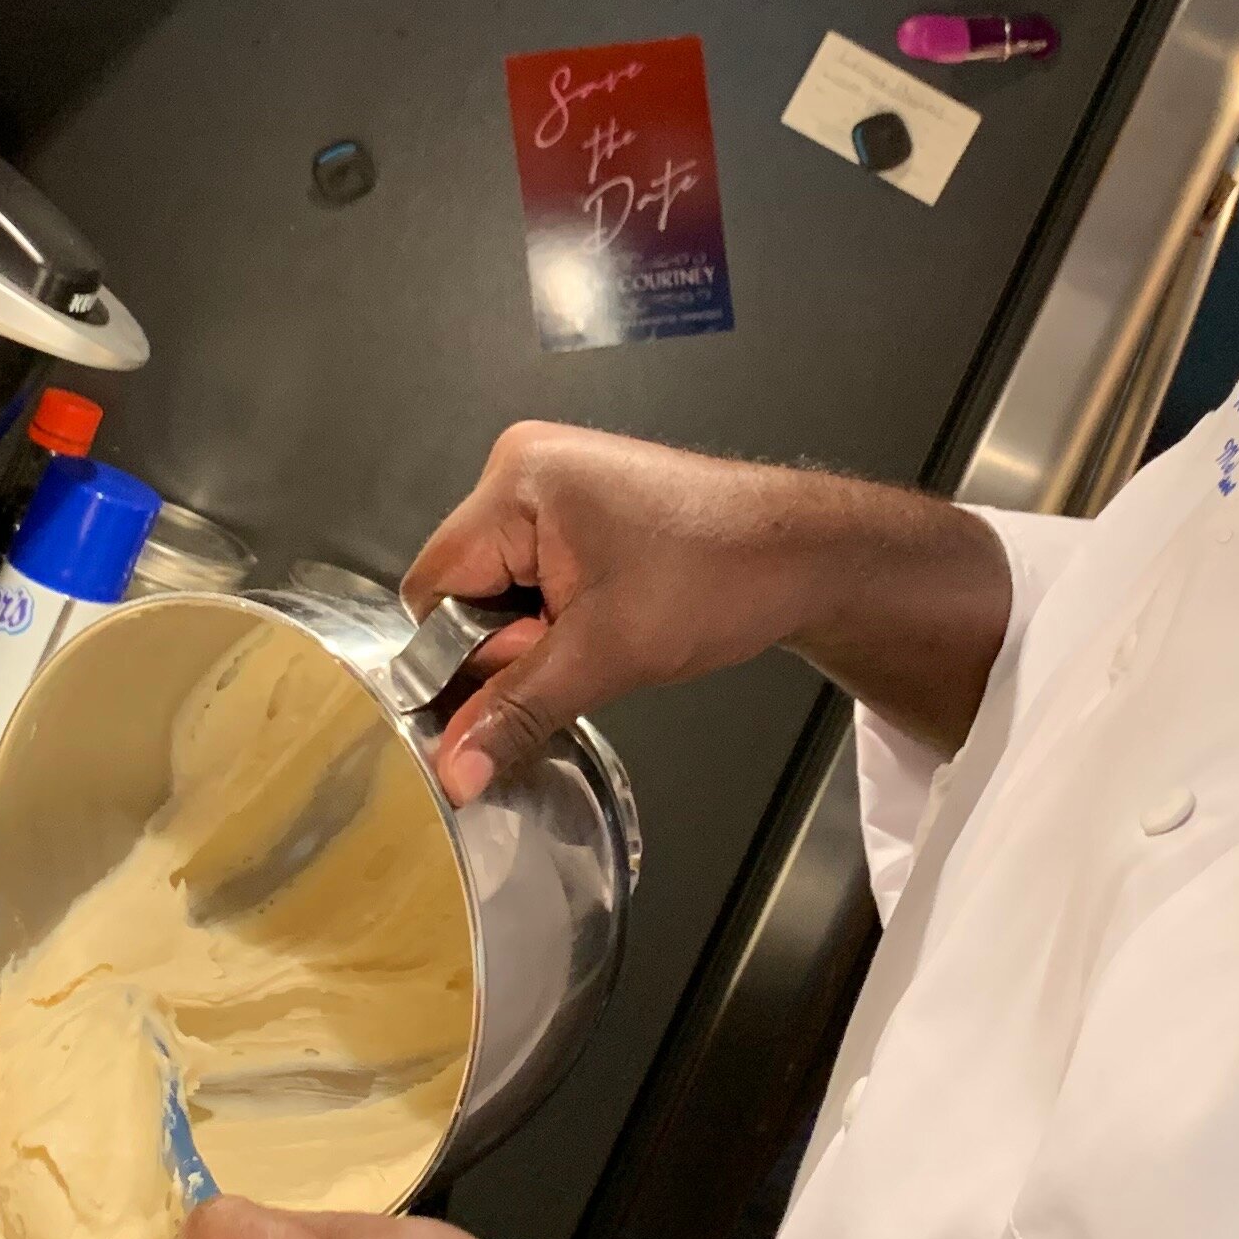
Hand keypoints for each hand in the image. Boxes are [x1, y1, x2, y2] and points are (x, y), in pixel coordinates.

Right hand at [402, 424, 1011, 802]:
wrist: (805, 555)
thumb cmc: (722, 578)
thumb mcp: (606, 656)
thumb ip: (517, 712)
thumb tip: (453, 770)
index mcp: (515, 481)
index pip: (433, 588)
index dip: (461, 653)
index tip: (512, 687)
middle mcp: (524, 468)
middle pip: (464, 588)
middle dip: (510, 643)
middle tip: (579, 654)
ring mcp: (553, 483)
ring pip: (500, 591)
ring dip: (538, 634)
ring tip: (604, 635)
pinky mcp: (578, 507)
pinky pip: (533, 577)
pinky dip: (558, 617)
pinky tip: (606, 623)